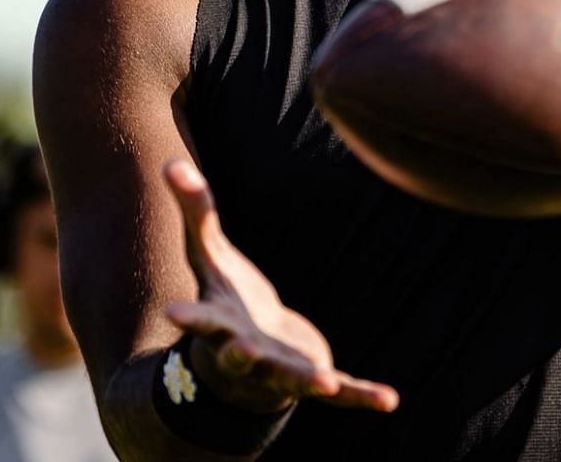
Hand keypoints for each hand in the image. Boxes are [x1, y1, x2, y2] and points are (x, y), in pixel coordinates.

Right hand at [161, 160, 399, 413]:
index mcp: (218, 323)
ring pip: (291, 379)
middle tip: (242, 350)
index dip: (188, 317)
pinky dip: (363, 396)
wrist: (252, 352)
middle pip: (239, 355)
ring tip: (323, 381)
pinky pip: (342, 392)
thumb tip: (170, 161)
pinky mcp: (315, 378)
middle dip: (240, 355)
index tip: (172, 313)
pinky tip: (390, 400)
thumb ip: (195, 212)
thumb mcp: (210, 255)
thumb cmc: (227, 297)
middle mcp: (245, 353)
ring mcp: (281, 371)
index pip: (199, 319)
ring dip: (305, 380)